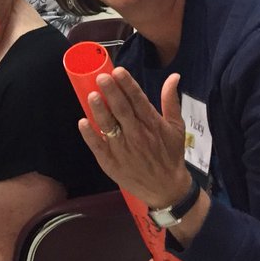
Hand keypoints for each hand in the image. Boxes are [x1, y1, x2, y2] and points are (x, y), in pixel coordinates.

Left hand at [77, 69, 190, 209]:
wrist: (167, 189)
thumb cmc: (170, 155)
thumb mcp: (176, 127)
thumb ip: (171, 101)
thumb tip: (174, 76)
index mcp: (152, 124)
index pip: (138, 100)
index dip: (127, 85)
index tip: (118, 71)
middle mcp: (137, 135)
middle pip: (122, 110)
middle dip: (111, 92)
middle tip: (101, 77)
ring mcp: (123, 149)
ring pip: (109, 126)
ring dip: (100, 110)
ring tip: (91, 95)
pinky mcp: (111, 162)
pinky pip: (98, 146)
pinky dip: (90, 135)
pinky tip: (83, 122)